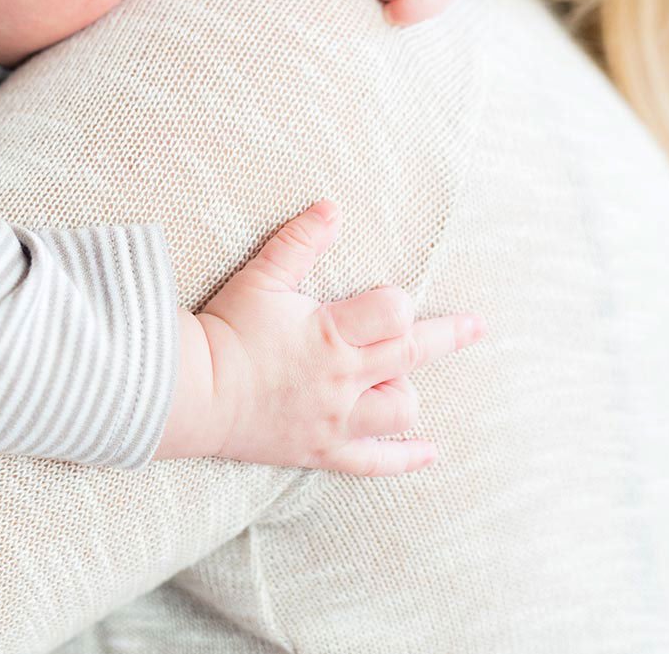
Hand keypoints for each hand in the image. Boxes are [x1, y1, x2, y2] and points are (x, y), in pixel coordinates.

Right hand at [157, 201, 482, 474]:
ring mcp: (336, 419)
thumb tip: (332, 206)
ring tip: (400, 378)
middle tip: (475, 326)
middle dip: (447, 336)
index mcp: (332, 335)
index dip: (396, 302)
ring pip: (400, 409)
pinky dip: (405, 458)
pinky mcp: (323, 450)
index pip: (394, 313)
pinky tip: (429, 452)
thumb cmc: (227, 330)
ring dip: (407, 391)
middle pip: (412, 355)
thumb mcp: (261, 278)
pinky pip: (374, 462)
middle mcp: (344, 379)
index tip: (384, 299)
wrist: (193, 392)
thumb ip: (299, 242)